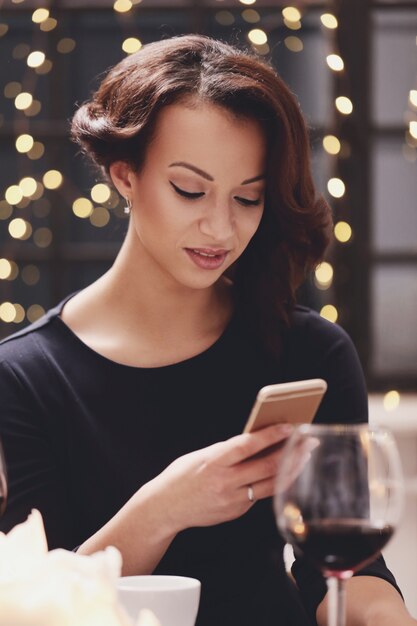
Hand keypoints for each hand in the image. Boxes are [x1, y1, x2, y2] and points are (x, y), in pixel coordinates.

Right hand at [147, 423, 293, 533]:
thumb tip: (259, 440)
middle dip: (292, 452)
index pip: (248, 445)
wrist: (165, 507)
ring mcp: (232, 500)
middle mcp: (225, 482)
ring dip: (291, 468)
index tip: (290, 427)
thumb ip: (229, 450)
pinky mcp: (236, 512)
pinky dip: (273, 482)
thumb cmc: (182, 475)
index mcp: (214, 461)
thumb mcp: (203, 455)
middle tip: (308, 441)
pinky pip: (259, 495)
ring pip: (271, 484)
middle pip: (267, 466)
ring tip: (305, 456)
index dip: (271, 435)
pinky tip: (284, 472)